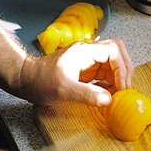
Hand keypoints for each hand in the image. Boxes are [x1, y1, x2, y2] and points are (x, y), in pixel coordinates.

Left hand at [18, 38, 133, 105]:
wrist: (25, 80)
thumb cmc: (39, 81)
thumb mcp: (63, 90)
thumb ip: (87, 95)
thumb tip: (108, 99)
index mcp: (84, 52)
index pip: (113, 51)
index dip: (122, 68)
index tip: (121, 85)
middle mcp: (88, 53)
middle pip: (117, 52)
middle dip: (125, 69)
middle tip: (124, 87)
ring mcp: (87, 61)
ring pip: (113, 63)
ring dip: (119, 76)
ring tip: (118, 92)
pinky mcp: (85, 70)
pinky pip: (105, 73)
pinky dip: (111, 82)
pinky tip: (108, 94)